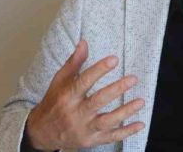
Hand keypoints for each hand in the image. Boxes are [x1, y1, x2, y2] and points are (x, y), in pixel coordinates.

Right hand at [25, 39, 144, 149]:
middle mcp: (75, 113)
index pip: (84, 81)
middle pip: (98, 101)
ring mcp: (84, 129)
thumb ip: (74, 62)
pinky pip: (111, 137)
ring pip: (107, 121)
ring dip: (125, 112)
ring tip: (141, 101)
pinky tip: (139, 124)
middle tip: (133, 79)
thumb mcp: (59, 81)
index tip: (114, 59)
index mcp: (67, 96)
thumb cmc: (54, 102)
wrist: (42, 132)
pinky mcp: (90, 140)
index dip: (99, 70)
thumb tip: (84, 42)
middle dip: (117, 89)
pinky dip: (126, 132)